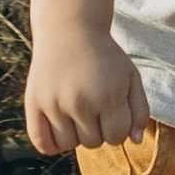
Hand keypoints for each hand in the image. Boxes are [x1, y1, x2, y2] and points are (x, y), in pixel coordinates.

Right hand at [23, 30, 151, 155]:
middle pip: (92, 143)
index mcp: (108, 96)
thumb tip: (135, 142)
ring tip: (76, 111)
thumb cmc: (104, 57)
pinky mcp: (34, 103)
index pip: (117, 137)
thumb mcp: (131, 76)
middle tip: (92, 104)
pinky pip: (42, 143)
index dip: (117, 127)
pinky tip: (59, 127)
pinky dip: (51, 144)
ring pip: (68, 145)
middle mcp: (80, 102)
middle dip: (96, 129)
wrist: (69, 29)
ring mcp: (54, 103)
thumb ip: (140, 110)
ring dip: (75, 135)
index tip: (112, 110)